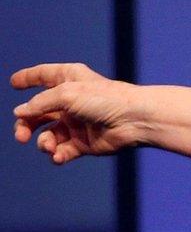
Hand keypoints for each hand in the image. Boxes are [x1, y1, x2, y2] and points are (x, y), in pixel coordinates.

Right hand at [11, 63, 147, 164]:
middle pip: (38, 113)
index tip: (14, 82)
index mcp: (69, 80)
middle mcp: (71, 101)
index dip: (28, 78)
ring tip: (49, 146)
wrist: (135, 120)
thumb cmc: (106, 99)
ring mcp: (77, 123)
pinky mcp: (84, 143)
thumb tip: (19, 112)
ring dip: (43, 143)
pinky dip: (57, 155)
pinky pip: (62, 151)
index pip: (44, 76)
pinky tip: (59, 155)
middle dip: (25, 125)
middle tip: (22, 135)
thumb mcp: (66, 94)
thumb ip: (39, 103)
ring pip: (47, 135)